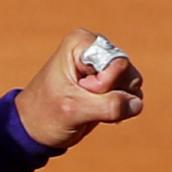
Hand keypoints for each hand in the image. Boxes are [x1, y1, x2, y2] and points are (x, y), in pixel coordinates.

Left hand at [14, 28, 143, 148]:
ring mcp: (104, 65)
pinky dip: (118, 109)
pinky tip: (95, 112)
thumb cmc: (46, 114)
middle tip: (80, 100)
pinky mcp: (111, 83)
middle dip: (110, 95)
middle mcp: (96, 48)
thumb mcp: (73, 110)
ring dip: (115, 104)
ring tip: (86, 106)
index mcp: (81, 43)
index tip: (77, 89)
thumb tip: (137, 103)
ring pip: (132, 85)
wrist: (34, 128)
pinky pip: (132, 96)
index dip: (102, 85)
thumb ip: (109, 105)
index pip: (116, 64)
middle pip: (128, 74)